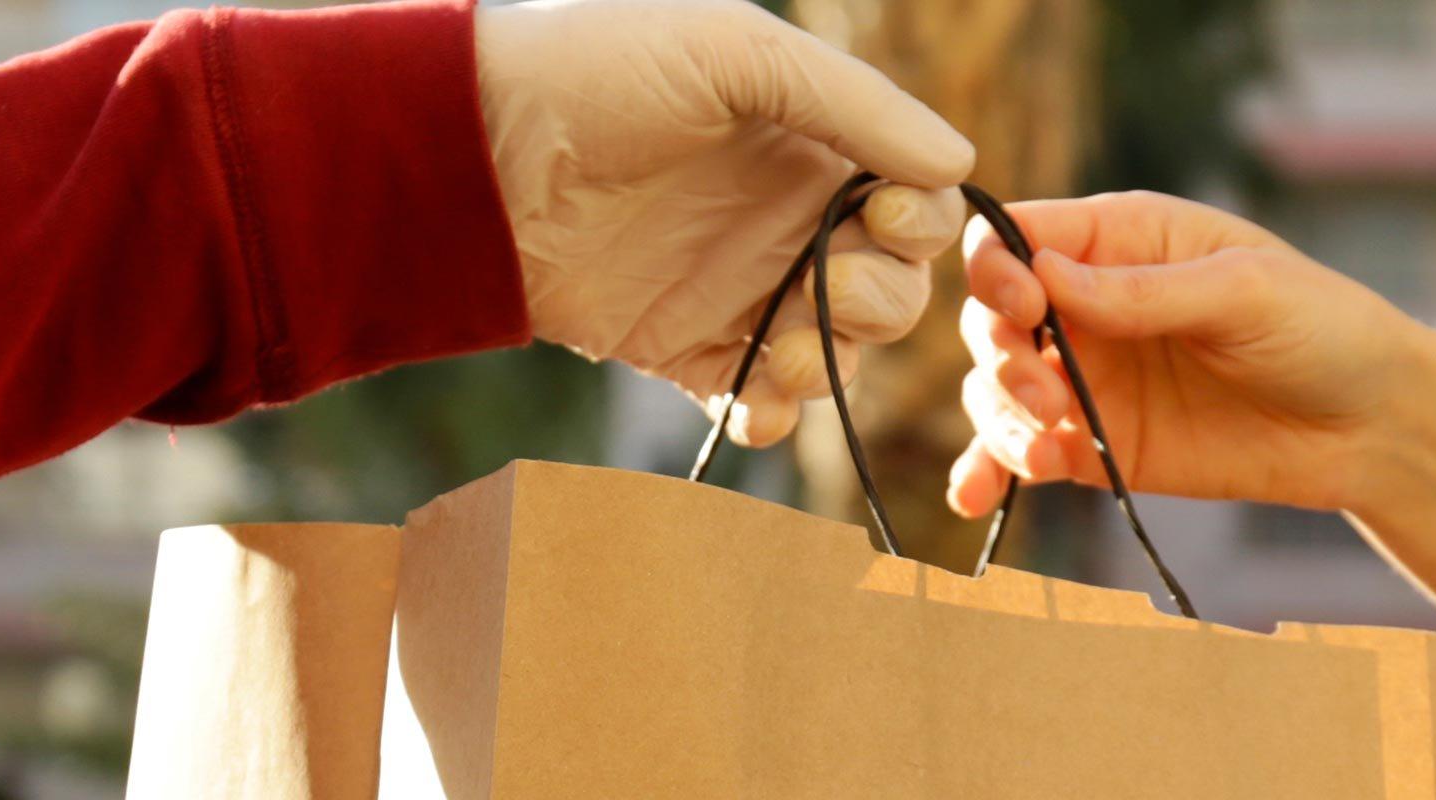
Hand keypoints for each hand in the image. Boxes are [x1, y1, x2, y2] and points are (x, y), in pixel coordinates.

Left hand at [476, 0, 973, 445]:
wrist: (473, 146)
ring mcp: (737, 287)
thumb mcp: (734, 51)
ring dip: (832, 361)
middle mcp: (788, 218)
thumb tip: (961, 161)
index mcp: (813, 143)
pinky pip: (757, 399)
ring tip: (776, 351)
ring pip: (837, 350)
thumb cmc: (600, 67)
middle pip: (893, 285)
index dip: (922, 220)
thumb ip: (855, 103)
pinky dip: (774, 415)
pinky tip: (754, 401)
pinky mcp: (680, 347)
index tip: (886, 217)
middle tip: (829, 289)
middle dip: (883, 299)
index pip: (916, 200)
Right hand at [943, 191, 1435, 648]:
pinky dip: (992, 472)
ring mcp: (1091, 380)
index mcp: (1122, 240)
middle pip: (990, 316)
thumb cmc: (1325, 328)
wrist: (1376, 427)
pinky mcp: (1100, 447)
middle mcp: (1091, 306)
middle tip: (1051, 392)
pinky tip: (978, 497)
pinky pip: (1025, 454)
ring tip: (1049, 451)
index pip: (1017, 237)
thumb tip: (1047, 278)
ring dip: (1001, 417)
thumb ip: (1145, 291)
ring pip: (996, 388)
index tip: (1026, 308)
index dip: (998, 269)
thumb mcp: (1244, 291)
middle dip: (1001, 354)